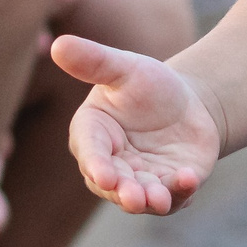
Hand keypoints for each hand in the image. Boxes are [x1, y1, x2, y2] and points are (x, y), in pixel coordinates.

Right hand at [52, 34, 220, 214]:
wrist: (188, 103)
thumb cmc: (147, 84)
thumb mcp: (124, 68)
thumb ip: (93, 61)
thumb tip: (57, 44)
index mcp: (93, 135)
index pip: (90, 153)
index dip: (96, 165)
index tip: (105, 175)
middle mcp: (112, 164)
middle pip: (112, 185)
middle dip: (123, 193)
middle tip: (133, 198)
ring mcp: (141, 180)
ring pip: (141, 199)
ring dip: (150, 201)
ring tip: (160, 199)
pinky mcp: (169, 187)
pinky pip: (174, 197)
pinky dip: (181, 193)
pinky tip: (189, 179)